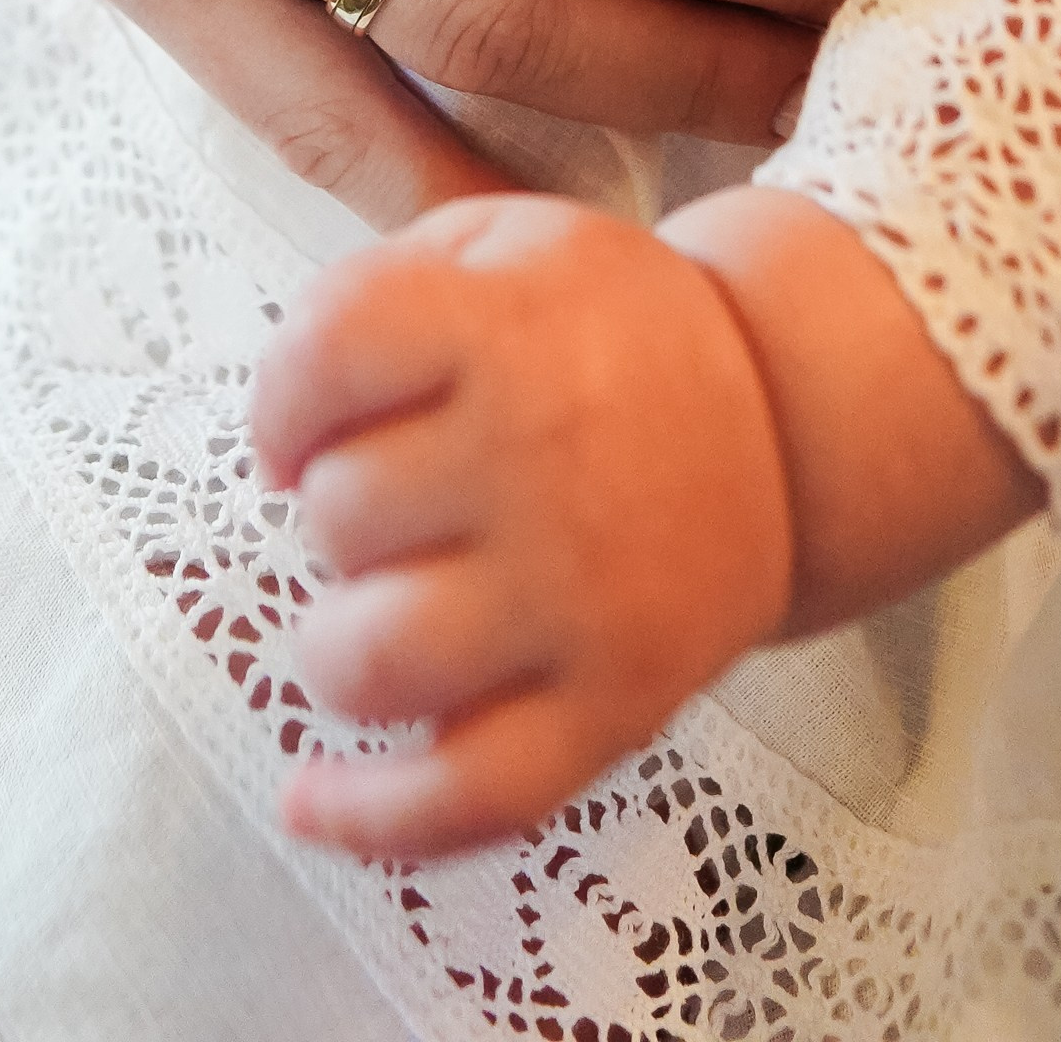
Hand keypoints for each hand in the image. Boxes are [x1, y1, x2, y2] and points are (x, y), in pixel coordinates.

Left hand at [249, 190, 790, 858]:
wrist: (781, 422)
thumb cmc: (606, 336)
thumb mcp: (502, 244)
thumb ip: (373, 291)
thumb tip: (279, 426)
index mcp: (507, 327)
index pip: (326, 355)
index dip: (280, 399)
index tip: (294, 428)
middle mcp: (542, 460)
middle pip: (340, 513)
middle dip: (335, 510)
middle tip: (387, 503)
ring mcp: (579, 598)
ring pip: (373, 661)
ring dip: (335, 645)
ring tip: (373, 610)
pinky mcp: (614, 709)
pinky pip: (468, 795)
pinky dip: (372, 816)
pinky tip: (311, 800)